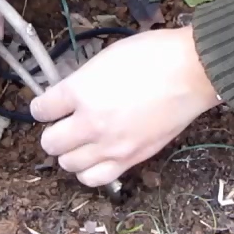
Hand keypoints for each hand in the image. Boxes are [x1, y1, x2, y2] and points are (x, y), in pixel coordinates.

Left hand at [31, 27, 220, 186]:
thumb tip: (67, 95)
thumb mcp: (106, 58)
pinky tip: (96, 157)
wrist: (192, 72)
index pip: (41, 109)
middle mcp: (90, 123)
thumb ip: (81, 81)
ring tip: (82, 141)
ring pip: (68, 164)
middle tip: (65, 123)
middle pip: (49, 142)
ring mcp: (110, 145)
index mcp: (80, 91)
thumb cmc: (154, 55)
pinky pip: (95, 178)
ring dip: (70, 152)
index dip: (43, 106)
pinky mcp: (130, 159)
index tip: (50, 104)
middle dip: (54, 131)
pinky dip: (89, 171)